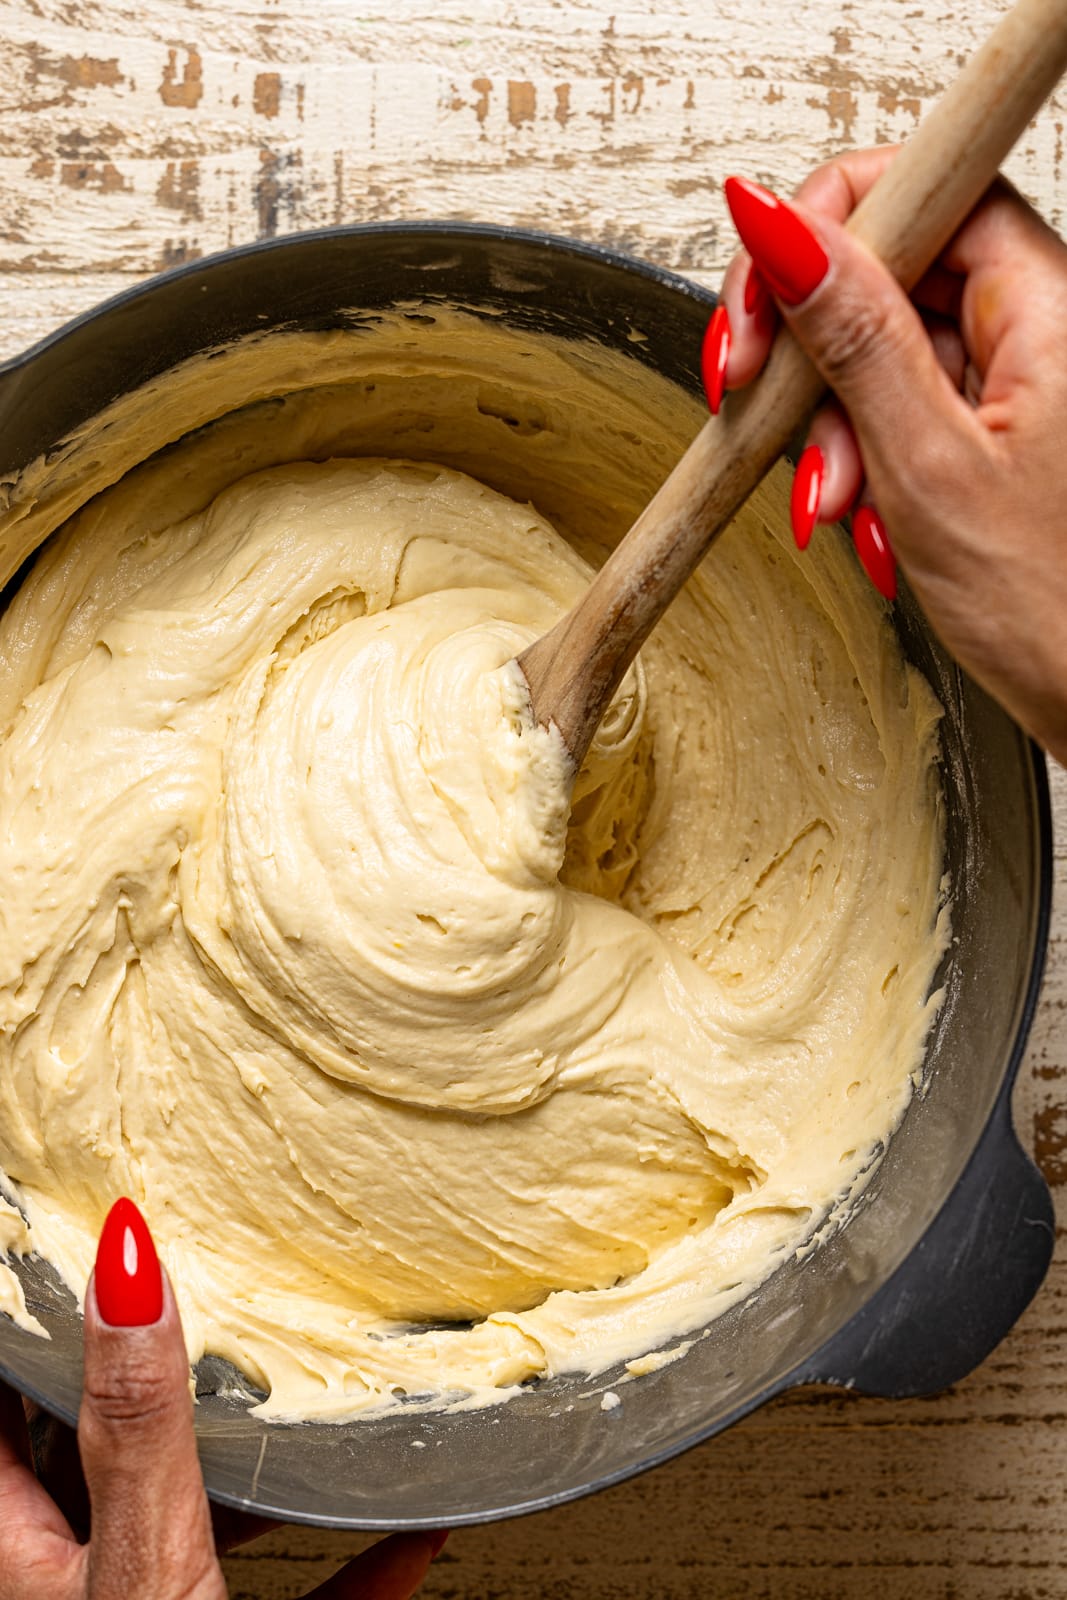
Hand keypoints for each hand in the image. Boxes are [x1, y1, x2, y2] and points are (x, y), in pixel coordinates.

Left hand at [0, 1199, 445, 1598]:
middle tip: (205, 1290)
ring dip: (259, 1467)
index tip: (68, 1237)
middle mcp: (78, 1581)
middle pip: (104, 1448)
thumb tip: (128, 1265)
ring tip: (306, 1394)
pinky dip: (353, 1563)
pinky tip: (406, 1536)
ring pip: (199, 1517)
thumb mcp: (146, 1558)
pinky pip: (301, 1596)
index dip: (28, 1321)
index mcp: (25, 1550)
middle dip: (158, 1374)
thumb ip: (139, 1423)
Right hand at [708, 148, 1066, 766]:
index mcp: (1046, 302)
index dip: (826, 223)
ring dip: (831, 428)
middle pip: (887, 270)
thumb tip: (784, 228)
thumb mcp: (929, 466)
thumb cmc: (1057, 607)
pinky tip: (861, 520)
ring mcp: (1013, 377)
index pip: (922, 187)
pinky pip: (901, 409)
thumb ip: (854, 339)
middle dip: (809, 350)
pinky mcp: (992, 425)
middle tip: (750, 400)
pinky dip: (862, 461)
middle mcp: (1035, 321)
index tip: (757, 288)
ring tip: (832, 507)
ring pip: (881, 350)